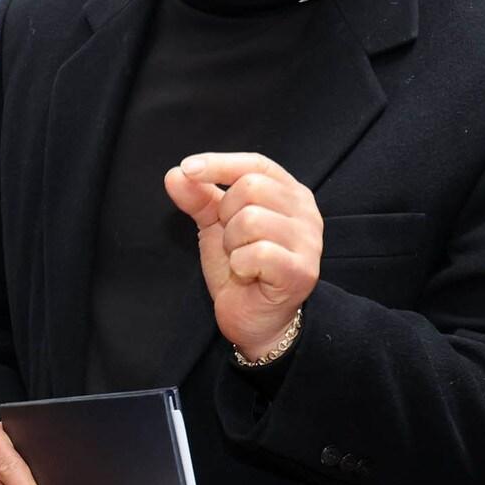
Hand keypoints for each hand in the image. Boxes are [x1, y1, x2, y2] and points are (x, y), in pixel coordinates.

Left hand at [165, 151, 321, 359]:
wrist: (254, 320)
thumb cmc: (242, 269)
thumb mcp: (216, 226)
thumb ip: (199, 198)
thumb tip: (175, 175)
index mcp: (290, 194)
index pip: (256, 164)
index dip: (220, 163)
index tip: (188, 169)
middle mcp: (306, 213)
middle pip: (251, 187)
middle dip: (226, 215)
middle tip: (231, 241)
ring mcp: (309, 242)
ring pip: (251, 219)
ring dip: (232, 244)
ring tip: (241, 260)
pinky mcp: (301, 272)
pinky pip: (256, 252)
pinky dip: (240, 265)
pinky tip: (248, 276)